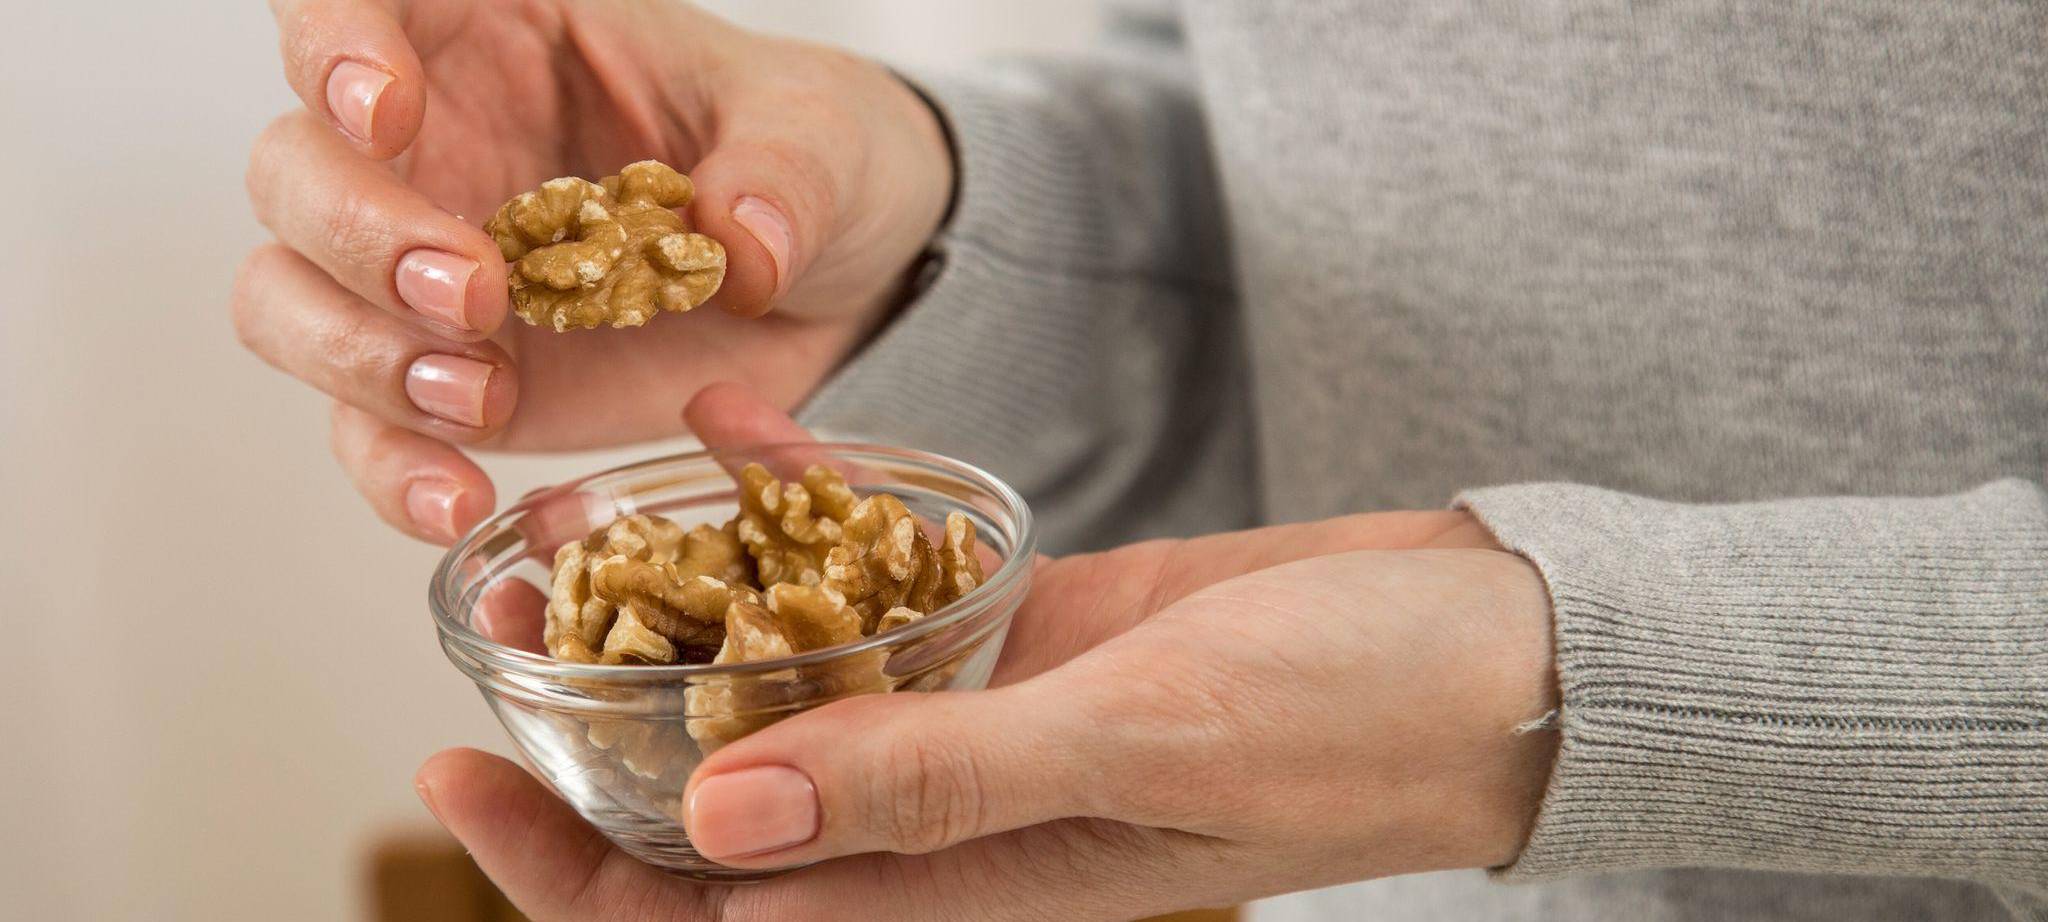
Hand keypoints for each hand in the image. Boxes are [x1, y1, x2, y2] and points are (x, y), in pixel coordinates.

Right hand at [231, 1, 953, 541]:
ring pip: (289, 300)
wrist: (837, 285)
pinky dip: (396, 471)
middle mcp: (431, 148)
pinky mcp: (451, 383)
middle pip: (295, 168)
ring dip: (358, 356)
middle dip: (356, 234)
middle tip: (478, 294)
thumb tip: (739, 247)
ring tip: (481, 399)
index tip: (384, 109)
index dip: (330, 45)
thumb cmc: (806, 161)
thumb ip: (784, 172)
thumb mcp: (824, 136)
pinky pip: (369, 431)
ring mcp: (424, 274)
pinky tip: (459, 500)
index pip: (350, 1)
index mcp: (495, 36)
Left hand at [416, 384, 1560, 921]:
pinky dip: (819, 519)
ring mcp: (990, 718)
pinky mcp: (1031, 628)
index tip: (461, 782)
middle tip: (499, 632)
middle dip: (597, 734)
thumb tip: (720, 832)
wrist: (1487, 649)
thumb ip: (933, 786)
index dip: (577, 872)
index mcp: (970, 891)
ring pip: (799, 684)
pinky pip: (890, 583)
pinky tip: (750, 439)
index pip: (725, 921)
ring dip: (690, 619)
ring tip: (584, 534)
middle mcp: (957, 819)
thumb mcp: (1135, 748)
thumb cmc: (1345, 724)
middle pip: (731, 803)